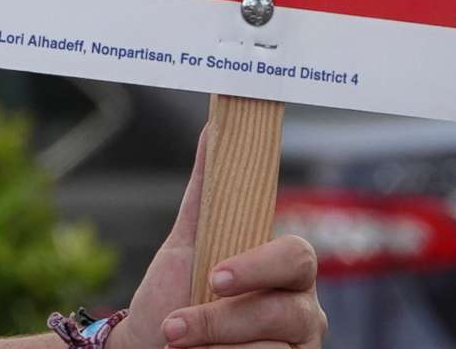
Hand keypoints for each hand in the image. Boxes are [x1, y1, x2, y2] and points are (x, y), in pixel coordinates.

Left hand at [115, 133, 324, 348]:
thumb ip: (206, 191)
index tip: (214, 276)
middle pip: (284, 313)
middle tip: (175, 327)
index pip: (297, 256)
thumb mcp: (186, 244)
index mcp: (286, 269)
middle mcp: (303, 310)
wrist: (152, 344)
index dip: (258, 266)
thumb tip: (214, 127)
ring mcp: (299, 348)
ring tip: (176, 345)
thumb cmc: (175, 293)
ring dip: (214, 347)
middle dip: (222, 320)